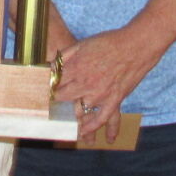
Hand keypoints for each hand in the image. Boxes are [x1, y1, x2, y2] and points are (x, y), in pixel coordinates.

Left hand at [54, 28, 160, 143]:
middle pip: (63, 99)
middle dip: (54, 104)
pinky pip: (101, 119)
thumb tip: (51, 66)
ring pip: (79, 112)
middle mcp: (85, 83)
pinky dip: (92, 127)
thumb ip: (65, 56)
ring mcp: (100, 94)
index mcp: (76, 68)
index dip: (46, 90)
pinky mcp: (114, 100)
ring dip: (70, 118)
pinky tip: (84, 132)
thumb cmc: (109, 42)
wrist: (135, 46)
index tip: (40, 94)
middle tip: (48, 110)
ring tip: (62, 124)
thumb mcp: (83, 44)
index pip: (54, 84)